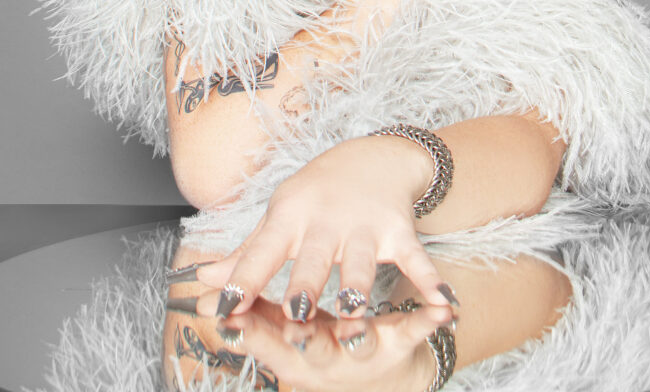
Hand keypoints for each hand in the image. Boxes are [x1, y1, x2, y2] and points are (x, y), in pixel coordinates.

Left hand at [194, 135, 458, 322]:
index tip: (223, 307)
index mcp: (291, 216)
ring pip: (361, 262)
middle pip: (314, 258)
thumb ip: (248, 255)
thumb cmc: (317, 193)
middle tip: (294, 315)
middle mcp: (326, 220)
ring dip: (359, 287)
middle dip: (305, 285)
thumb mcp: (280, 216)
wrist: (374, 156)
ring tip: (356, 313)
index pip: (263, 250)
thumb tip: (203, 282)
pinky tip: (444, 304)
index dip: (243, 278)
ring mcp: (365, 226)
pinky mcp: (398, 231)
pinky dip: (430, 282)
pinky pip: (415, 259)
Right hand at [213, 297, 448, 391]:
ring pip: (362, 341)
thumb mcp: (281, 326)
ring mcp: (364, 353)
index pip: (266, 340)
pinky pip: (415, 329)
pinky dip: (430, 315)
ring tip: (359, 323)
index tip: (231, 316)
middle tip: (294, 324)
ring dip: (360, 331)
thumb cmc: (319, 340)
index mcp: (295, 351)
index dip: (249, 331)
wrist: (377, 368)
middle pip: (311, 349)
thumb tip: (199, 286)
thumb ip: (248, 305)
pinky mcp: (400, 342)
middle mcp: (326, 358)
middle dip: (302, 338)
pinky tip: (445, 305)